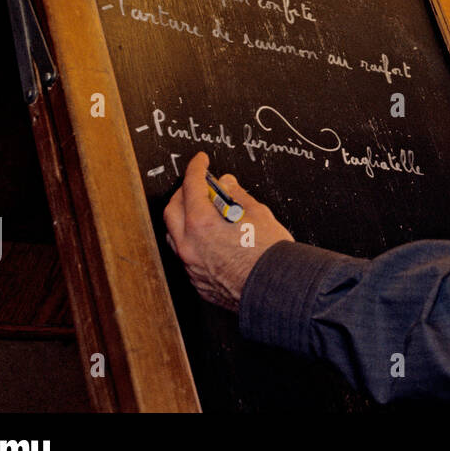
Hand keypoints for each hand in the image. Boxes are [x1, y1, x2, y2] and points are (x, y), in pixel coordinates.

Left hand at [163, 151, 293, 311]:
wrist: (276, 290)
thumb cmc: (269, 255)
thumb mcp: (257, 214)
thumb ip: (237, 195)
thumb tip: (228, 184)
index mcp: (201, 224)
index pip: (192, 186)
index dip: (196, 168)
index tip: (200, 161)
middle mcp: (189, 245)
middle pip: (173, 209)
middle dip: (184, 192)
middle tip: (200, 185)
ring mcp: (191, 265)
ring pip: (174, 234)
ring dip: (182, 218)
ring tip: (202, 211)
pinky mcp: (198, 282)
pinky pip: (186, 255)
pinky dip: (192, 240)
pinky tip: (209, 238)